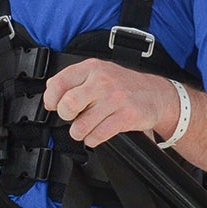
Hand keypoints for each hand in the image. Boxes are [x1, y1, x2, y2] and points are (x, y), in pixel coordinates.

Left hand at [43, 59, 179, 147]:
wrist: (156, 94)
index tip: (53, 105)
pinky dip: (93, 139)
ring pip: (81, 126)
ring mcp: (115, 99)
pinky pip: (97, 136)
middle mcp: (102, 81)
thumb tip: (50, 90)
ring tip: (87, 126)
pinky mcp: (125, 116)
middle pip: (68, 105)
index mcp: (91, 68)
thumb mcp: (98, 73)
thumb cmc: (123, 85)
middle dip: (66, 116)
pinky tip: (98, 131)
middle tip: (73, 116)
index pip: (59, 83)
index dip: (51, 99)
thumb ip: (73, 80)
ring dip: (80, 132)